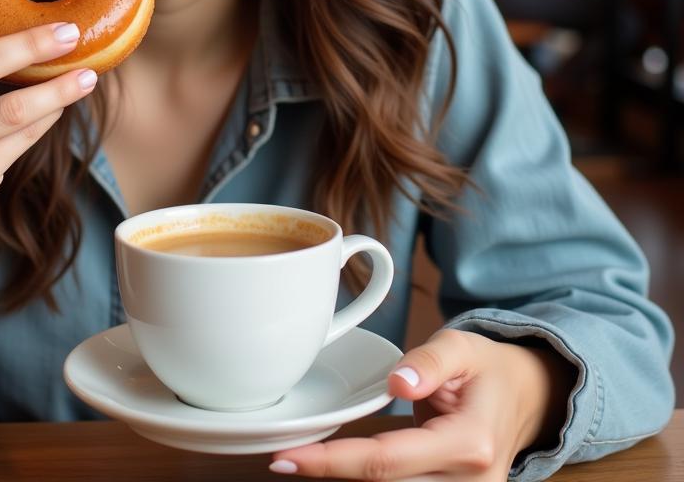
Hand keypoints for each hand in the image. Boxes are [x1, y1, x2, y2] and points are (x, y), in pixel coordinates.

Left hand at [269, 329, 575, 479]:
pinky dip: (373, 479)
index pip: (386, 462)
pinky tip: (340, 466)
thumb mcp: (461, 346)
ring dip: (350, 478)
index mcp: (469, 443)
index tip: (287, 458)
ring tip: (307, 461)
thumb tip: (397, 382)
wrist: (527, 397)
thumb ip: (429, 361)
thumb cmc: (488, 368)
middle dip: (333, 474)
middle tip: (286, 459)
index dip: (332, 463)